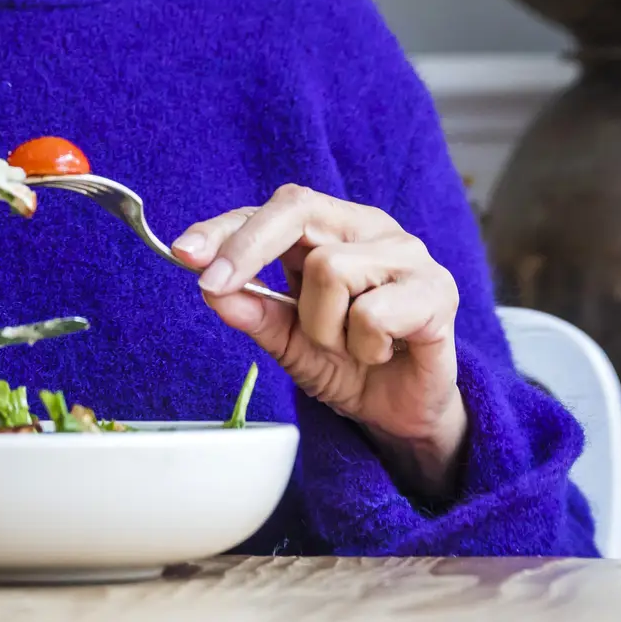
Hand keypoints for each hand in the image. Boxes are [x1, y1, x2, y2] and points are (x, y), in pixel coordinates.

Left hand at [173, 185, 467, 497]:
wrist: (402, 412)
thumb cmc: (348, 363)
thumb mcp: (288, 341)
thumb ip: (255, 312)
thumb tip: (211, 288)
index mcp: (332, 228)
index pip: (272, 210)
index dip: (225, 229)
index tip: (183, 254)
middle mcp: (370, 228)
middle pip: (297, 210)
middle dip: (247, 249)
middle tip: (216, 287)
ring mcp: (407, 254)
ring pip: (329, 269)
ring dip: (323, 326)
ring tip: (346, 345)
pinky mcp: (438, 290)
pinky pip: (371, 314)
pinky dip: (363, 346)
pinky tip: (381, 352)